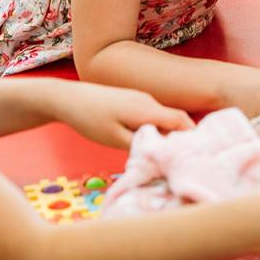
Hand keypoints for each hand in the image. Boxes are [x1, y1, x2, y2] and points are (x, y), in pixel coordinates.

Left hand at [48, 81, 192, 147]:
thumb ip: (141, 146)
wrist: (67, 99)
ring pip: (161, 118)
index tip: (192, 155)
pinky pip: (151, 115)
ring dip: (164, 135)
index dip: (192, 137)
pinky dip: (153, 129)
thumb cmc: (90, 120)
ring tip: (159, 155)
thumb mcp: (115, 139)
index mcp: (147, 109)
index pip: (182, 121)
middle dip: (178, 139)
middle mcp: (148, 101)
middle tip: (176, 161)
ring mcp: (139, 98)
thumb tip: (162, 155)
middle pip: (174, 120)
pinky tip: (143, 142)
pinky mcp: (131, 100)